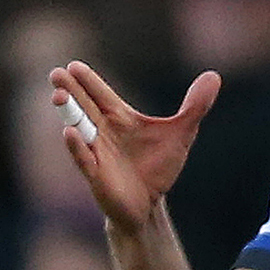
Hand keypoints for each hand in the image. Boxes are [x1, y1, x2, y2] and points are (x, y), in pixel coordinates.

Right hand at [50, 61, 220, 233]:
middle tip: (56, 74)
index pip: (100, 94)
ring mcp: (97, 152)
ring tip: (58, 96)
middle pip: (83, 105)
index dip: (88, 81)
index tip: (74, 66)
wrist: (151, 204)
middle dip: (69, 90)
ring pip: (78, 128)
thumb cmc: (158, 165)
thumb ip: (195, 106)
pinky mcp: (96, 175)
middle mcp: (103, 131)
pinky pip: (83, 158)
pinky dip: (76, 146)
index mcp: (119, 117)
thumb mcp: (182, 133)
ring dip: (68, 112)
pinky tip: (69, 132)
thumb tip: (214, 76)